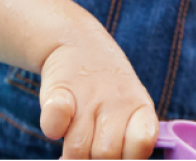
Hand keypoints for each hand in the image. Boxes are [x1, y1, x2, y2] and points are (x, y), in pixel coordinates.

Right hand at [38, 31, 158, 158]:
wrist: (79, 45)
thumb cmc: (108, 94)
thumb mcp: (129, 112)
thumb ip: (126, 146)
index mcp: (140, 108)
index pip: (141, 145)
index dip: (129, 158)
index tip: (119, 156)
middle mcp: (116, 100)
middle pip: (106, 156)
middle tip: (91, 151)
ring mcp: (88, 94)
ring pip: (77, 150)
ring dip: (72, 155)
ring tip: (76, 140)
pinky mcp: (59, 90)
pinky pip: (55, 121)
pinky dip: (54, 128)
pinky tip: (58, 125)